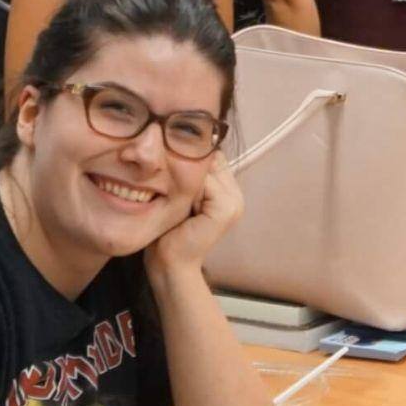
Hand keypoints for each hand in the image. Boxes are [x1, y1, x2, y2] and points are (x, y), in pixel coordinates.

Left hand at [149, 152, 244, 276]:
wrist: (169, 262)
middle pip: (211, 159)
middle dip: (189, 169)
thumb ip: (190, 175)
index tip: (172, 176)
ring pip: (206, 169)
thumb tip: (183, 143)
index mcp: (228, 190)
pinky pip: (204, 182)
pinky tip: (182, 207)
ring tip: (178, 202)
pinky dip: (188, 190)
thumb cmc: (169, 231)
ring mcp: (234, 202)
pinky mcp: (226, 209)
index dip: (191, 161)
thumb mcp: (181, 196)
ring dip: (187, 180)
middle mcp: (236, 194)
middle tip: (173, 193)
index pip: (212, 156)